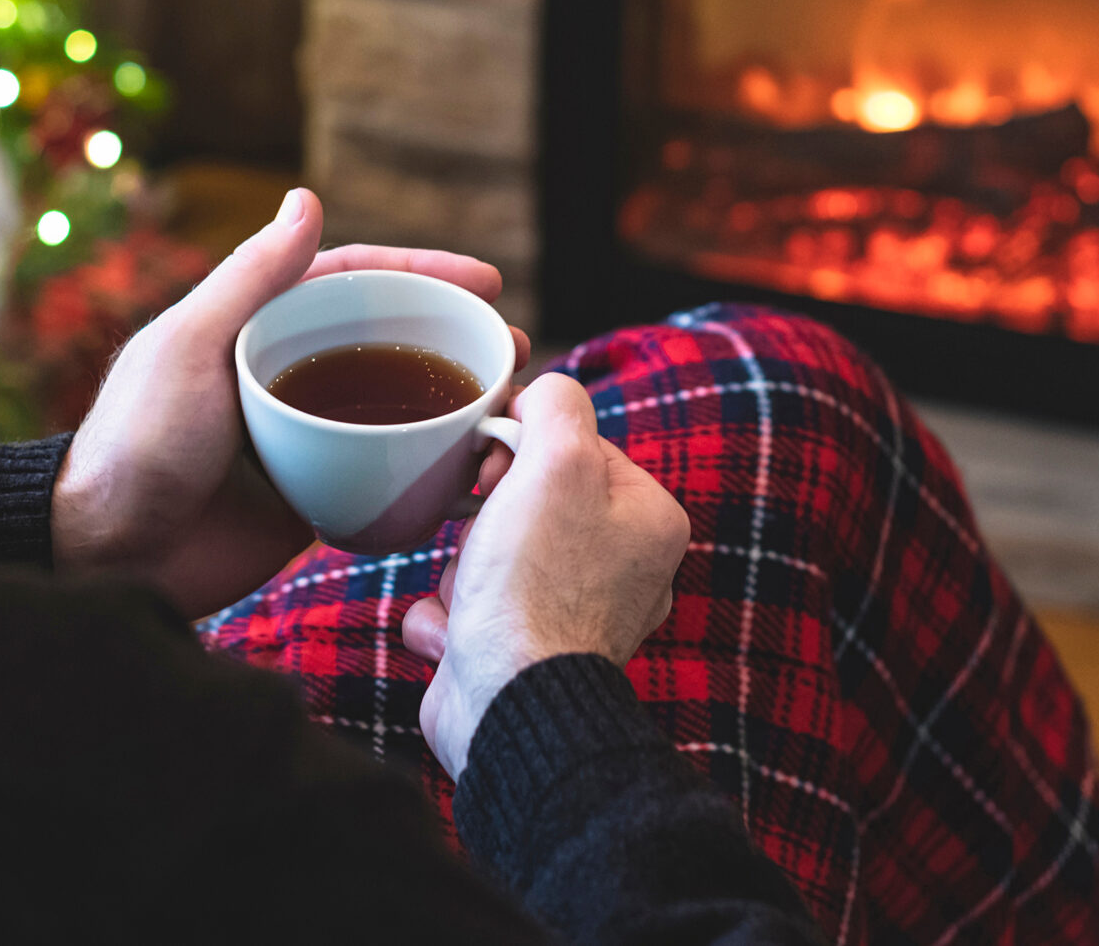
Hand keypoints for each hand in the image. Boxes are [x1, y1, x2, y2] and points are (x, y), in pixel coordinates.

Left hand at [51, 188, 531, 617]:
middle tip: (512, 352)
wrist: (104, 558)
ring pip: (397, 409)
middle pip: (388, 342)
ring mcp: (304, 438)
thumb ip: (250, 278)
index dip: (423, 273)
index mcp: (255, 327)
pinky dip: (432, 472)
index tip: (486, 282)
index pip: (353, 281)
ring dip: (454, 406)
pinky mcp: (312, 499)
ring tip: (507, 413)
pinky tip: (472, 476)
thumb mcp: (190, 347)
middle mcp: (285, 375)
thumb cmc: (135, 445)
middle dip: (454, 340)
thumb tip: (307, 197)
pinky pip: (386, 476)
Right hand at [401, 374, 687, 776]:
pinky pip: (470, 609)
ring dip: (462, 570)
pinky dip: (451, 618)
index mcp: (648, 520)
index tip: (495, 467)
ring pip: (490, 553)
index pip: (577, 447)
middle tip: (482, 533)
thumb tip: (540, 396)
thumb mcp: (557, 462)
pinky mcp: (522, 653)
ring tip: (473, 596)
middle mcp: (622, 571)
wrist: (507, 703)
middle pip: (529, 500)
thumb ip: (556, 405)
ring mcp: (571, 616)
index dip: (524, 447)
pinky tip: (458, 633)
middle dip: (487, 516)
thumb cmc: (538, 585)